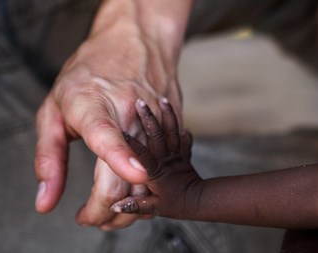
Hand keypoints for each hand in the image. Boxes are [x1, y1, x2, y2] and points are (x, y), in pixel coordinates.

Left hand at [34, 1, 182, 229]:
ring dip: (131, 208)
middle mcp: (131, 113)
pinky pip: (165, 167)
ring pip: (152, 179)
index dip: (121, 158)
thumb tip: (46, 202)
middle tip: (89, 218)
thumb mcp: (54, 109)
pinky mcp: (172, 126)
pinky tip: (134, 190)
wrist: (136, 42)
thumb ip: (48, 158)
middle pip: (129, 175)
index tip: (131, 180)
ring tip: (108, 212)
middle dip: (107, 213)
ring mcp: (156, 120)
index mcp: (95, 106)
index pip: (108, 136)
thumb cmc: (90, 73)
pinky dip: (150, 188)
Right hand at [111, 99, 200, 218]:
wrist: (201, 202)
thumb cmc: (178, 206)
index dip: (132, 143)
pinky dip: (178, 125)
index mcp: (156, 172)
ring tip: (162, 99)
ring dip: (167, 115)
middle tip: (139, 102)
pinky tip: (172, 112)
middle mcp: (166, 160)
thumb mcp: (154, 208)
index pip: (141, 155)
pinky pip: (182, 136)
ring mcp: (176, 155)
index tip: (123, 130)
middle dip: (148, 119)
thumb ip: (136, 205)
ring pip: (172, 131)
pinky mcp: (183, 154)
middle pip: (157, 136)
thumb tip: (116, 207)